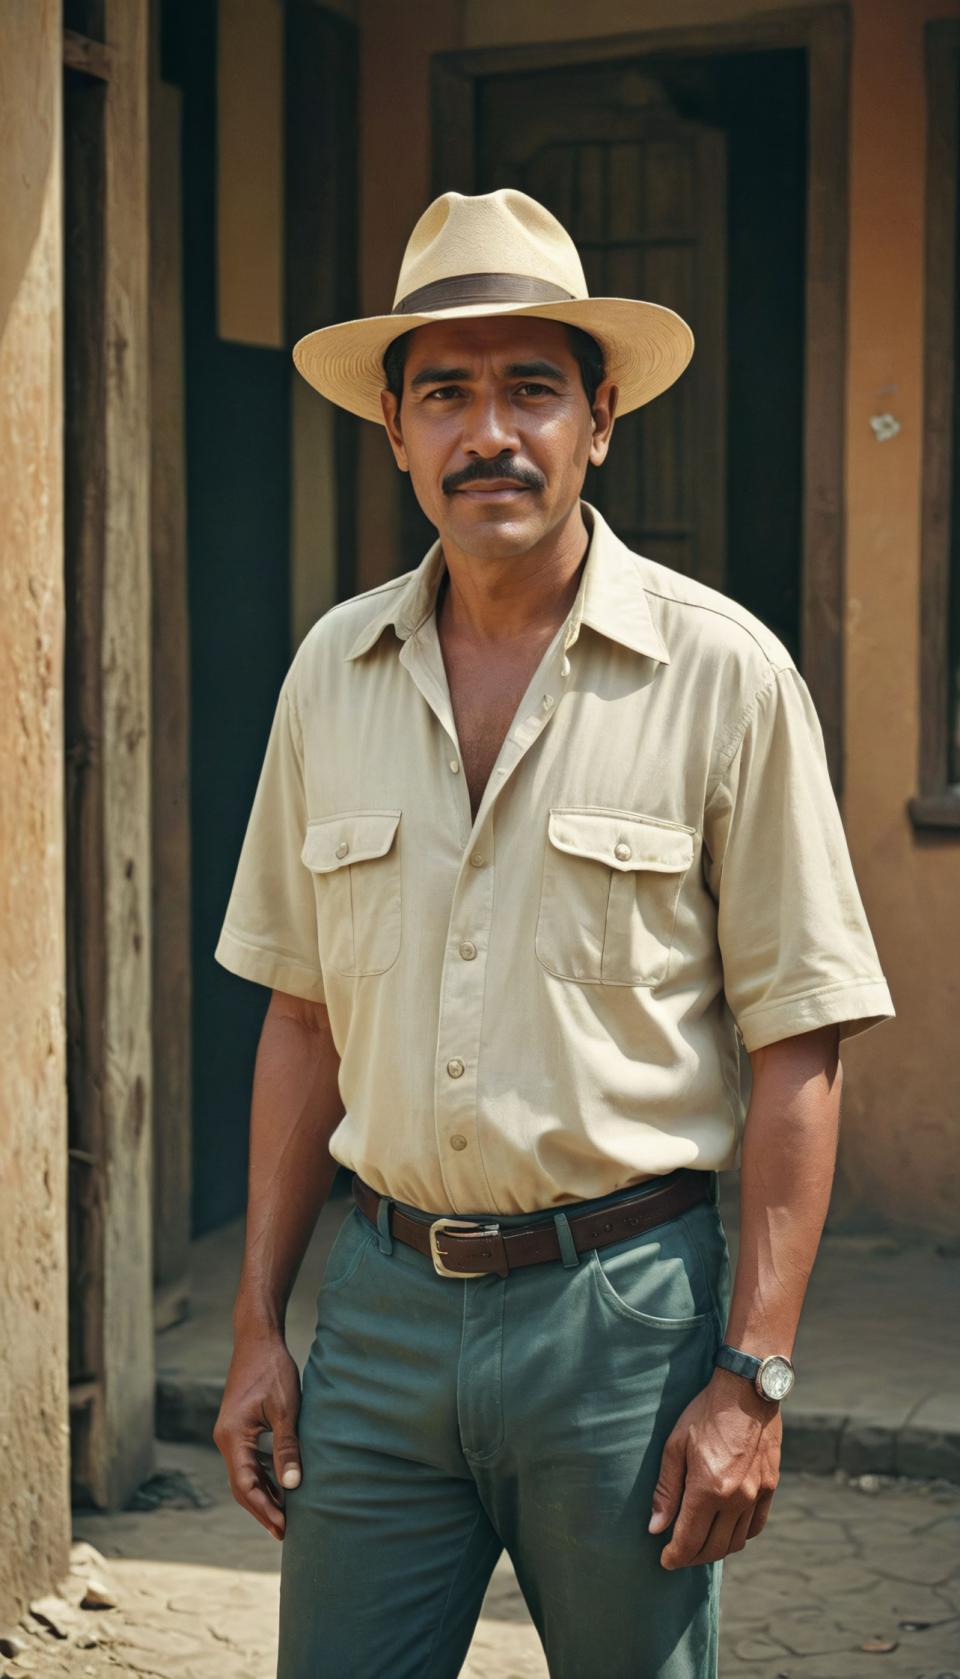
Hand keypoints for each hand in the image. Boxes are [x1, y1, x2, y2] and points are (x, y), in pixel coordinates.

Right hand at [212, 1325, 303, 1539]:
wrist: (257, 1339)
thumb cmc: (273, 1369)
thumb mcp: (286, 1409)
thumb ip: (287, 1447)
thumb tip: (292, 1486)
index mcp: (232, 1437)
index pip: (245, 1485)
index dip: (264, 1510)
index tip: (283, 1528)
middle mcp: (225, 1439)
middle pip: (241, 1486)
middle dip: (262, 1509)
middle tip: (285, 1533)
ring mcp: (230, 1434)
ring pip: (244, 1474)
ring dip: (263, 1495)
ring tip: (285, 1515)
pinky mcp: (238, 1428)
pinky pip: (248, 1460)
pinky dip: (263, 1476)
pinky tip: (281, 1485)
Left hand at [648, 1366, 780, 1567]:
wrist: (746, 1391)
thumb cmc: (704, 1414)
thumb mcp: (675, 1447)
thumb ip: (666, 1491)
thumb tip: (655, 1528)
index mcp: (708, 1489)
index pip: (689, 1541)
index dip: (675, 1557)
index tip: (665, 1561)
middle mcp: (736, 1499)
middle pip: (713, 1548)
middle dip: (692, 1557)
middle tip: (678, 1554)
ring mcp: (756, 1495)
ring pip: (735, 1542)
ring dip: (715, 1549)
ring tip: (699, 1543)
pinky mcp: (770, 1488)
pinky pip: (755, 1527)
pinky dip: (739, 1536)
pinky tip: (726, 1530)